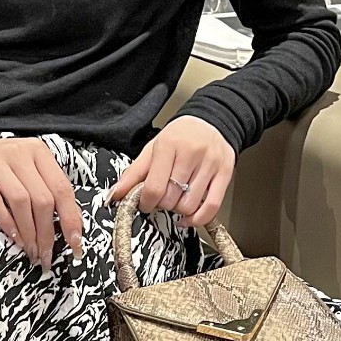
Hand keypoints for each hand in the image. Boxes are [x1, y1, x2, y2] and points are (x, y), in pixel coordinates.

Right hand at [0, 137, 84, 274]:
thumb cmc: (5, 169)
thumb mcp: (30, 172)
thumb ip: (49, 191)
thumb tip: (72, 226)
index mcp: (38, 152)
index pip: (62, 188)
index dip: (71, 219)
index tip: (75, 244)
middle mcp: (19, 152)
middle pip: (42, 198)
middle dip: (47, 233)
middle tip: (46, 255)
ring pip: (20, 200)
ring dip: (28, 232)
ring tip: (30, 251)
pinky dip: (6, 222)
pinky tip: (13, 237)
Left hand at [104, 117, 235, 228]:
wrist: (212, 121)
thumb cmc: (180, 137)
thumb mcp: (153, 149)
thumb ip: (133, 173)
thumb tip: (114, 195)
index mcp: (169, 145)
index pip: (154, 188)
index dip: (146, 203)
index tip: (146, 202)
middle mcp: (191, 153)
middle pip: (171, 199)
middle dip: (162, 204)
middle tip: (163, 197)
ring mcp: (210, 164)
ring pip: (189, 205)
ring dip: (179, 210)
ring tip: (177, 199)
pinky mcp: (225, 174)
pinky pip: (211, 208)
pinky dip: (197, 219)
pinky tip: (188, 217)